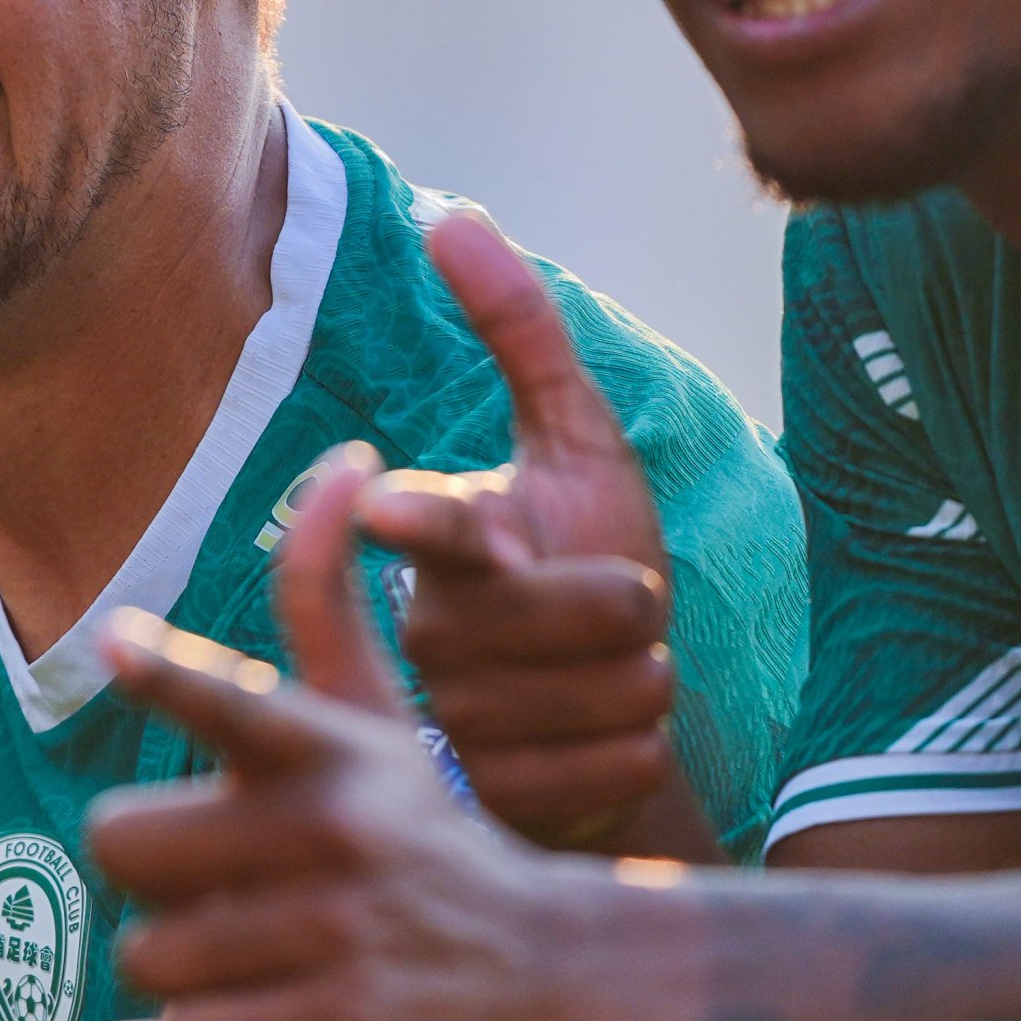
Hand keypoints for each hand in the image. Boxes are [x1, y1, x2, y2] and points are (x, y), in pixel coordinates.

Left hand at [92, 453, 641, 1020]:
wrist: (555, 972)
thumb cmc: (429, 829)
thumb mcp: (381, 715)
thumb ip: (328, 599)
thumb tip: (344, 457)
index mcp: (328, 748)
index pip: (234, 697)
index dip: (171, 671)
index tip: (119, 640)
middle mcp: (333, 830)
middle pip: (119, 846)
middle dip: (145, 877)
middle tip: (207, 885)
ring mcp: (340, 930)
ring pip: (148, 954)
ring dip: (182, 968)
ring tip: (255, 956)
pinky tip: (271, 1019)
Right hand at [357, 209, 697, 855]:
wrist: (582, 716)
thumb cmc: (575, 557)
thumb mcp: (568, 437)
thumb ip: (517, 327)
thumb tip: (447, 211)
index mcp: (445, 547)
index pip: (429, 524)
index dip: (412, 514)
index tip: (374, 496)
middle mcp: (427, 640)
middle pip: (597, 607)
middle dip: (640, 601)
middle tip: (618, 606)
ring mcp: (464, 733)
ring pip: (627, 689)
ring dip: (647, 678)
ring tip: (606, 673)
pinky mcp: (508, 810)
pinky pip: (634, 758)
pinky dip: (644, 744)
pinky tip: (601, 741)